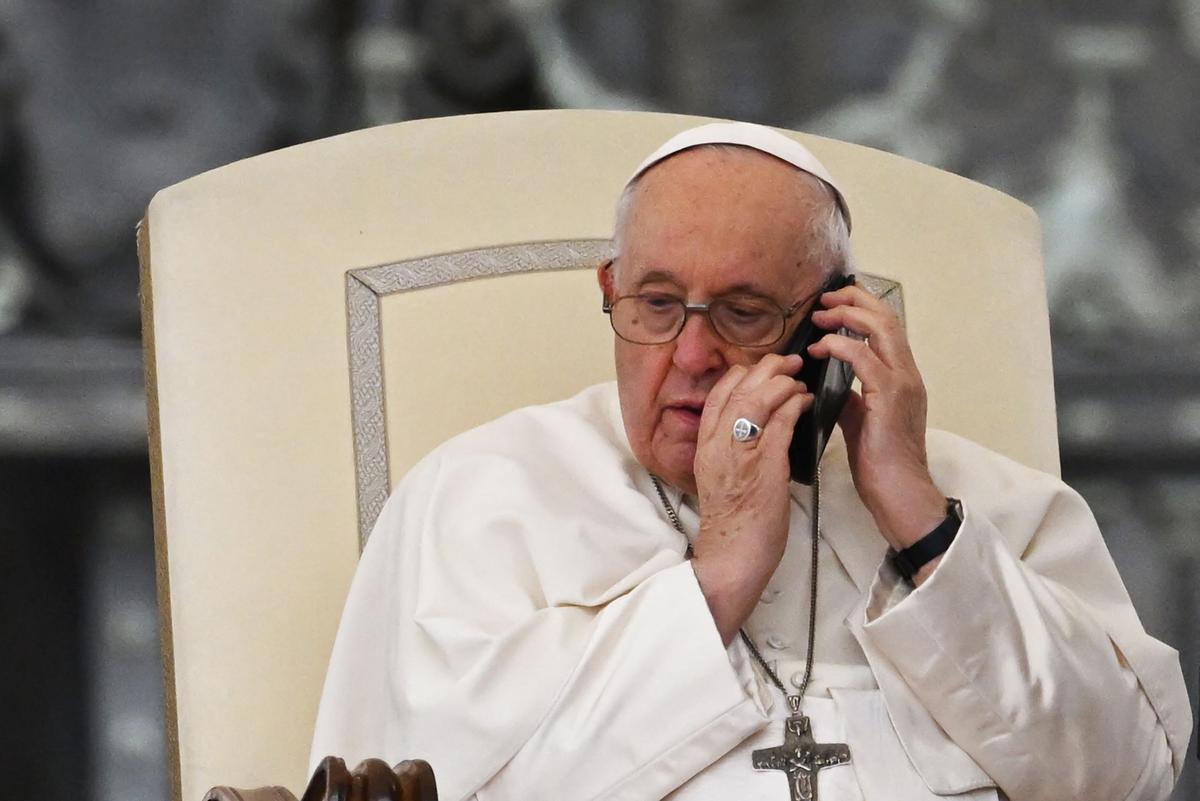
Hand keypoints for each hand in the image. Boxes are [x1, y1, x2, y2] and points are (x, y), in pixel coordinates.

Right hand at [691, 353, 811, 643]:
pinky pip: (781, 422)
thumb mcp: (721, 476)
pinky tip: (806, 402)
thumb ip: (731, 449)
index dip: (742, 374)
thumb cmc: (733, 521)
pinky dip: (795, 405)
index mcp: (705, 444)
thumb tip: (753, 428)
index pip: (718, 393)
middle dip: (767, 368)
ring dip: (783, 382)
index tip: (763, 370)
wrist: (732, 556)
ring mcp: (740, 452)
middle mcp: (718, 442)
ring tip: (800, 380)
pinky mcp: (764, 465)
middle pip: (739, 386)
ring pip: (759, 397)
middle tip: (789, 364)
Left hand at [806, 285, 945, 559]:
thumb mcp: (860, 420)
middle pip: (886, 317)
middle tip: (823, 299)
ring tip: (819, 317)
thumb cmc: (880, 462)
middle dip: (853, 300)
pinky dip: (840, 345)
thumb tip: (827, 379)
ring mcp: (902, 383)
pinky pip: (864, 358)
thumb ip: (849, 395)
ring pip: (880, 329)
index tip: (831, 303)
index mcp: (902, 377)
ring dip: (846, 316)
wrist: (899, 493)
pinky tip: (820, 347)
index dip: (861, 306)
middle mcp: (908, 374)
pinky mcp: (890, 398)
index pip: (887, 326)